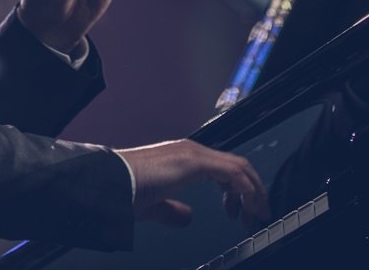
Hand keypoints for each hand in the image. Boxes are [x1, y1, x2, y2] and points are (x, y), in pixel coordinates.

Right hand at [116, 139, 269, 228]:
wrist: (112, 182)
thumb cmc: (125, 191)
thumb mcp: (154, 205)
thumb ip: (171, 210)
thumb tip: (187, 216)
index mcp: (182, 158)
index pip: (222, 169)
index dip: (236, 192)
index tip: (238, 212)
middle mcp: (190, 151)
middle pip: (237, 166)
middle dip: (252, 192)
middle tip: (255, 214)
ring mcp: (193, 153)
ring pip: (240, 168)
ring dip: (254, 192)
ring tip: (256, 213)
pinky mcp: (194, 161)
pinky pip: (233, 174)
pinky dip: (247, 191)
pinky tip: (246, 207)